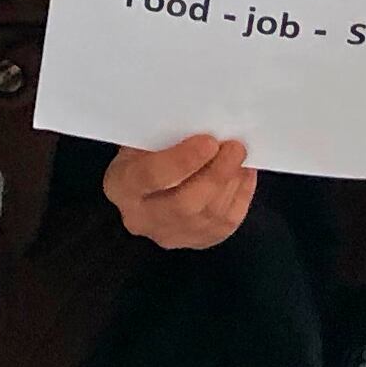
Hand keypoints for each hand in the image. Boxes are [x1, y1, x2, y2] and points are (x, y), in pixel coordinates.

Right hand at [105, 133, 256, 251]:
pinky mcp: (196, 242)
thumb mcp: (140, 141)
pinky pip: (225, 224)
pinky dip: (240, 196)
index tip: (209, 141)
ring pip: (208, 215)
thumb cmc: (143, 155)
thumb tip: (202, 124)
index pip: (151, 177)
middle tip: (234, 147)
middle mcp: (142, 218)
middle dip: (215, 174)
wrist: (144, 190)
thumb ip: (163, 137)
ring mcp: (170, 235)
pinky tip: (243, 174)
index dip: (182, 160)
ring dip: (231, 183)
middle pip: (184, 204)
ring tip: (240, 156)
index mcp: (122, 186)